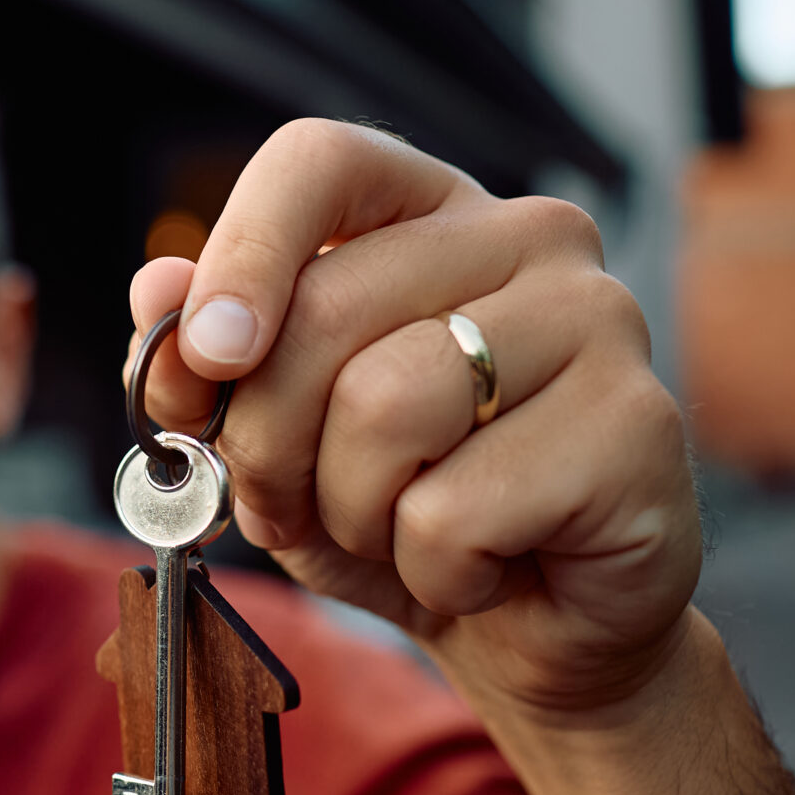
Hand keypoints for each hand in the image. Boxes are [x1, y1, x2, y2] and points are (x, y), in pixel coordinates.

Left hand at [130, 119, 701, 714]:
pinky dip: (433, 571)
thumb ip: (207, 361)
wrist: (533, 633)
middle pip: (328, 310)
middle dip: (270, 442)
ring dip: (354, 512)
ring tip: (403, 532)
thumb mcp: (275, 437)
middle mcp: (530, 236)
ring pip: (385, 408)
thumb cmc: (402, 512)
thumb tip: (156, 287)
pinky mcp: (638, 426)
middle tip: (291, 505)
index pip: (320, 160)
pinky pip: (455, 511)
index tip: (207, 353)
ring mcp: (599, 321)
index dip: (243, 251)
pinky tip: (483, 569)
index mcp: (430, 211)